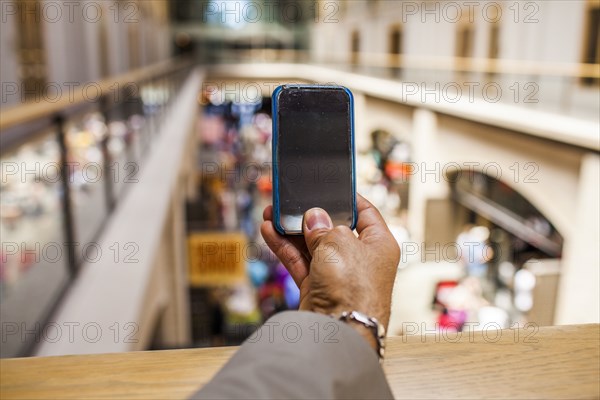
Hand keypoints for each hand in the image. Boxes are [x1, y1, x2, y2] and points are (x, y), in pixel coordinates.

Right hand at [261, 194, 399, 349]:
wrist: (339, 331)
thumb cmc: (353, 288)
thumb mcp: (338, 243)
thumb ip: (323, 226)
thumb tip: (314, 217)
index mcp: (379, 244)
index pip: (365, 212)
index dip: (346, 198)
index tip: (329, 187)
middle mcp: (360, 259)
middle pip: (333, 228)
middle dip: (310, 215)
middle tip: (291, 202)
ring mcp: (338, 275)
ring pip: (312, 245)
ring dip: (292, 230)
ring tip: (272, 214)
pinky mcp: (319, 288)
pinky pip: (300, 261)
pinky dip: (285, 247)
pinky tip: (270, 232)